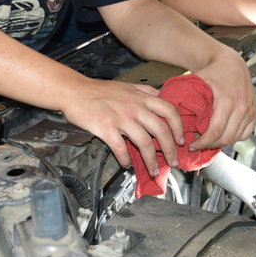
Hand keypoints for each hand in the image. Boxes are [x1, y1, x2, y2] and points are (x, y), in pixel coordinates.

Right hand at [60, 78, 183, 175]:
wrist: (75, 91)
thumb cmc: (99, 90)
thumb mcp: (128, 86)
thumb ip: (145, 92)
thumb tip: (161, 96)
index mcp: (141, 97)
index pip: (169, 111)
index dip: (179, 127)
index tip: (180, 140)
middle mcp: (134, 107)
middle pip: (161, 130)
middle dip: (170, 150)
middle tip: (172, 161)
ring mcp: (121, 118)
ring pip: (144, 142)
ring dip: (151, 160)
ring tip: (153, 170)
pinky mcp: (106, 128)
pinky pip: (121, 148)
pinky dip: (126, 159)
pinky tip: (127, 164)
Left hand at [189, 49, 255, 150]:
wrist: (232, 63)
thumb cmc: (214, 72)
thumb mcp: (198, 83)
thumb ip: (186, 99)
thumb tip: (171, 117)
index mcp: (227, 100)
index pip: (215, 131)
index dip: (203, 143)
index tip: (193, 145)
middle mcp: (242, 106)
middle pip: (226, 138)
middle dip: (210, 144)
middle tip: (199, 144)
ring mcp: (250, 110)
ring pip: (235, 138)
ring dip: (222, 142)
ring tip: (209, 139)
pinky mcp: (254, 113)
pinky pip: (245, 134)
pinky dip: (234, 137)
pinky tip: (223, 133)